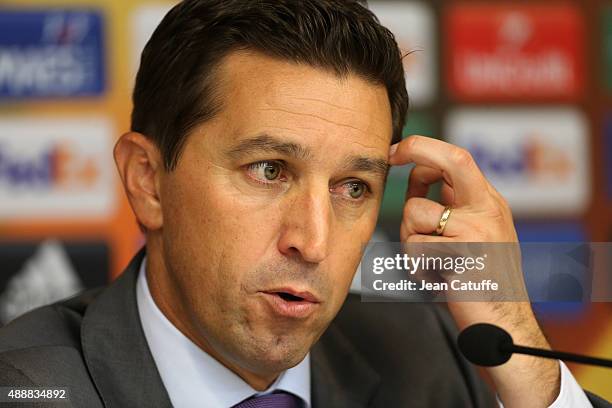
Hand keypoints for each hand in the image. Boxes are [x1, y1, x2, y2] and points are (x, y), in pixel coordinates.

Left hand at [389, 135, 559, 407]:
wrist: (503, 325)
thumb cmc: (479, 281)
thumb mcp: (473, 233)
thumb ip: (452, 205)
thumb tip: (418, 177)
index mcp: (488, 203)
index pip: (458, 158)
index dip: (423, 149)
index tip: (397, 151)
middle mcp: (487, 210)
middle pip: (451, 160)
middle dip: (415, 150)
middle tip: (391, 155)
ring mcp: (477, 230)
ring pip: (415, 213)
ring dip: (409, 237)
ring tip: (429, 260)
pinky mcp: (463, 254)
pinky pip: (413, 246)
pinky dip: (414, 263)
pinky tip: (434, 276)